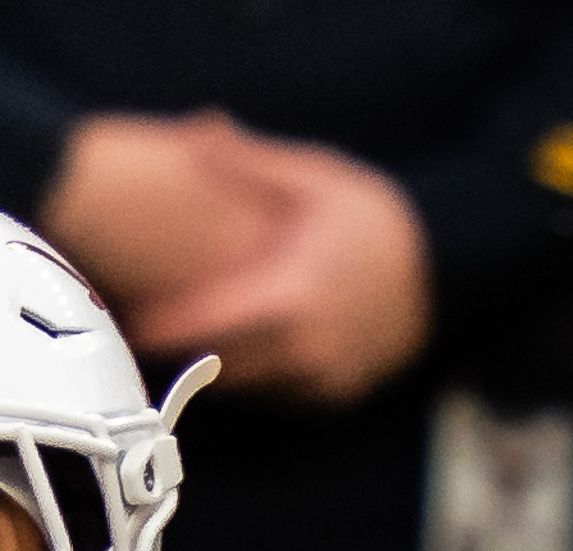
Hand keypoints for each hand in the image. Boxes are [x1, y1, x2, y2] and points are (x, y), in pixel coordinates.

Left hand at [42, 112, 432, 406]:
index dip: (162, 328)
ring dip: (210, 369)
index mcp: (291, 295)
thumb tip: (198, 132)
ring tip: (174, 346)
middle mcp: (305, 346)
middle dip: (177, 351)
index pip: (206, 325)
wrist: (443, 270)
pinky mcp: (329, 396)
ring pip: (242, 387)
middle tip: (137, 334)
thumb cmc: (369, 219)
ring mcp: (319, 377)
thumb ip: (251, 165)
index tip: (128, 320)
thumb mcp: (314, 180)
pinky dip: (249, 379)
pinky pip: (272, 396)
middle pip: (215, 365)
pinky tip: (229, 356)